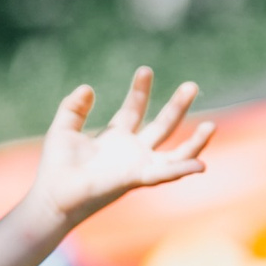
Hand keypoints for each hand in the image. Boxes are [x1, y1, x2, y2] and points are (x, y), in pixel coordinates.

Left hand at [29, 68, 213, 226]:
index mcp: (116, 137)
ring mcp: (137, 166)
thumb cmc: (58, 167)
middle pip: (163, 126)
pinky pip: (163, 175)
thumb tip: (87, 88)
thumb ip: (73, 108)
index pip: (135, 109)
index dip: (140, 90)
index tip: (145, 70)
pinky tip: (200, 165)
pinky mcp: (135, 180)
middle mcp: (132, 151)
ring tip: (212, 126)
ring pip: (175, 154)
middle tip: (192, 85)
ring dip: (195, 142)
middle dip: (178, 106)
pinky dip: (181, 171)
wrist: (53, 195)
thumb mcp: (63, 129)